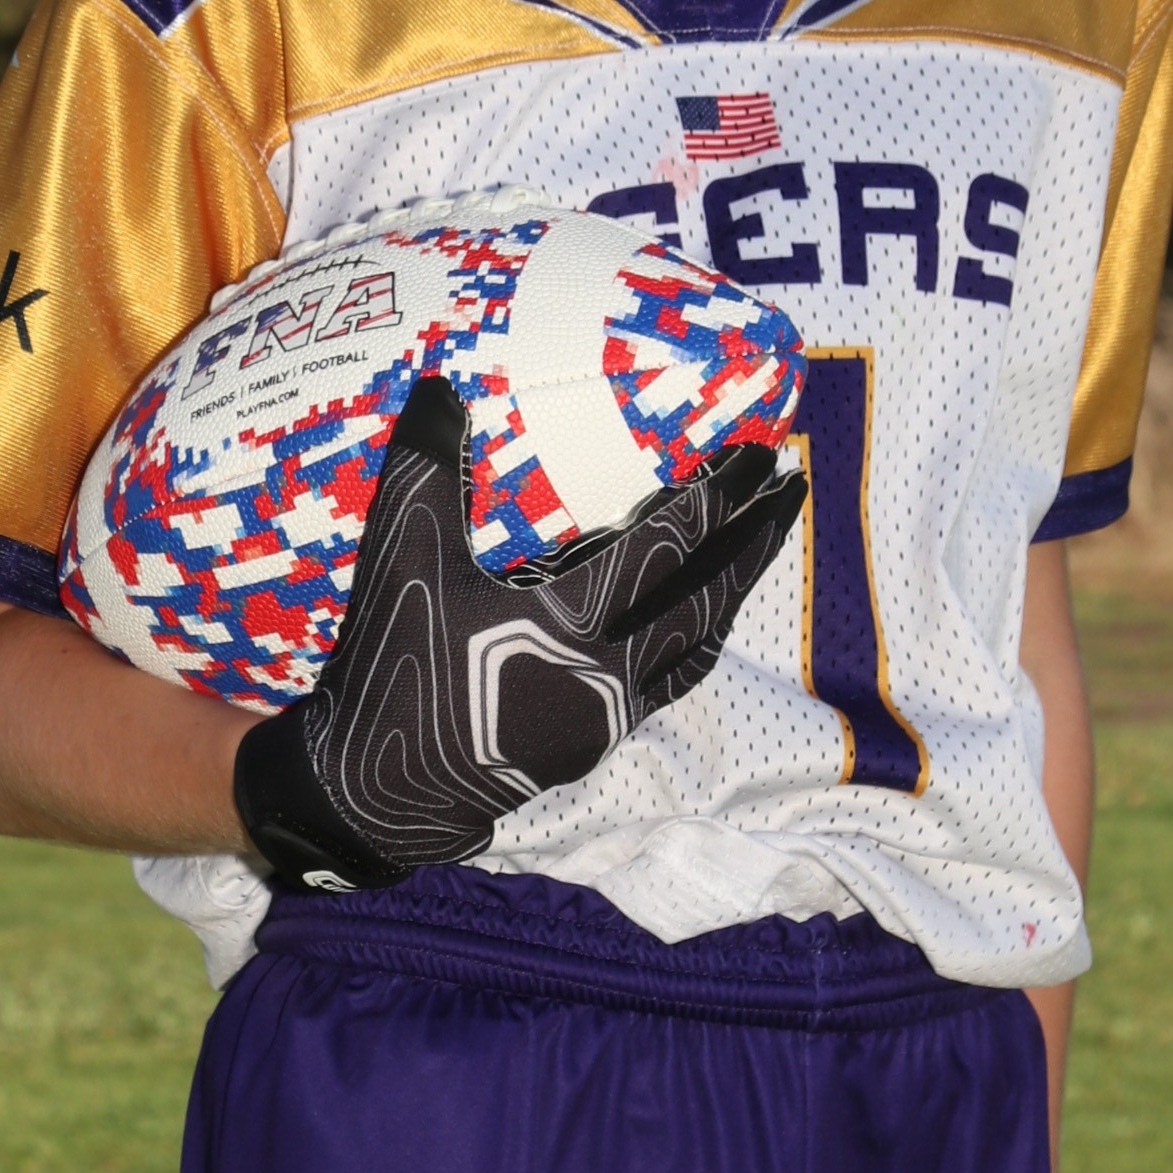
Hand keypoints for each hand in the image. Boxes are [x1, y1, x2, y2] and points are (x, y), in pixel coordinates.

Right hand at [233, 375, 805, 893]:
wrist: (378, 790)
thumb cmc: (394, 666)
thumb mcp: (400, 558)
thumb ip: (425, 468)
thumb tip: (440, 382)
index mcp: (571, 620)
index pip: (668, 545)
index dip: (719, 496)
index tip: (759, 453)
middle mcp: (609, 670)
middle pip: (709, 596)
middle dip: (756, 539)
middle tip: (793, 489)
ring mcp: (609, 714)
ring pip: (698, 644)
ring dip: (734, 592)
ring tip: (758, 549)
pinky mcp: (596, 743)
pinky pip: (671, 681)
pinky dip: (696, 641)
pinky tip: (698, 624)